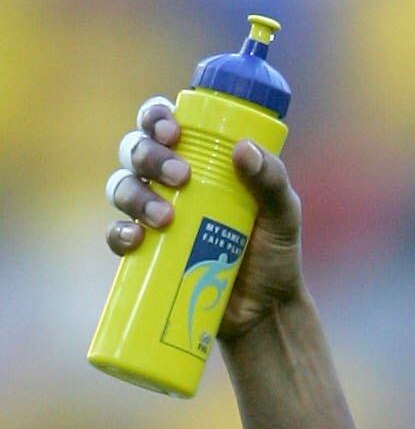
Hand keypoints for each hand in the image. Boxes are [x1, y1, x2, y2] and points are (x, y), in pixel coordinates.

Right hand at [104, 96, 303, 338]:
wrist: (266, 311)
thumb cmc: (274, 253)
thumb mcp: (283, 214)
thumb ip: (272, 180)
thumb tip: (243, 150)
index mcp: (197, 159)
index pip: (163, 123)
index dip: (156, 117)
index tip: (173, 132)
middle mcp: (168, 181)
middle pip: (136, 148)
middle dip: (150, 156)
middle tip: (182, 177)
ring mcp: (153, 216)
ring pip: (122, 187)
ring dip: (136, 195)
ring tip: (166, 218)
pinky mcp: (146, 253)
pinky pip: (117, 235)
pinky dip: (120, 234)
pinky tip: (137, 239)